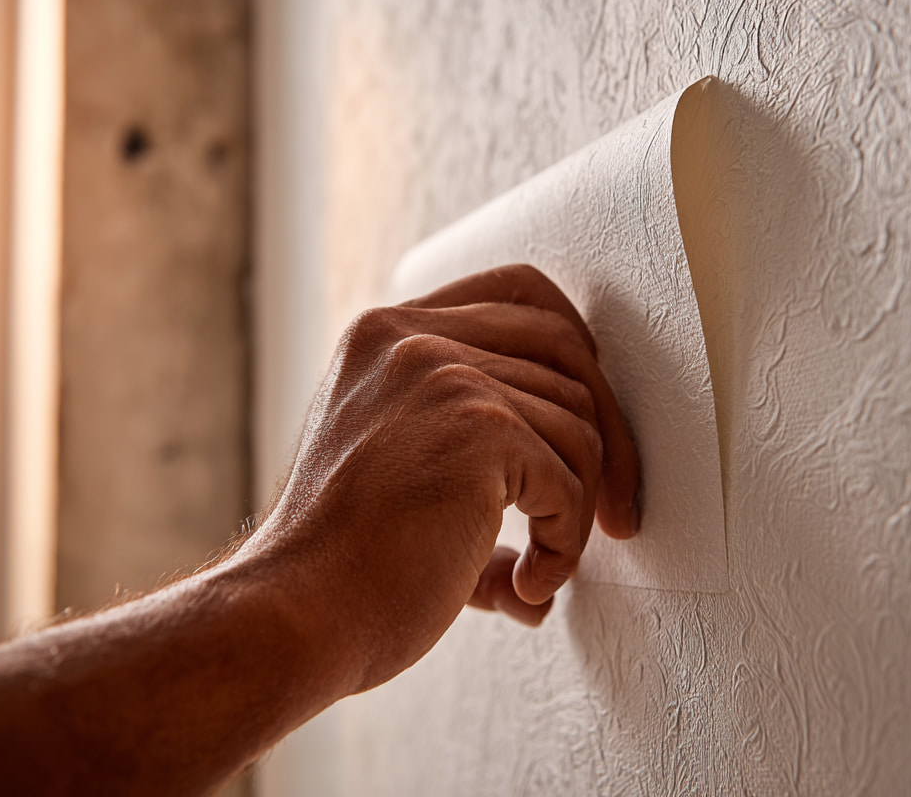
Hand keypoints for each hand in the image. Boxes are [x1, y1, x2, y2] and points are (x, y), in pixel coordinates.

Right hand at [241, 265, 639, 693]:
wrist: (294, 618)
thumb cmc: (342, 565)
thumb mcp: (392, 467)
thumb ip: (468, 447)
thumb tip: (566, 491)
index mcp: (386, 336)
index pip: (517, 293)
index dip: (574, 350)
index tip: (591, 418)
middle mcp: (411, 338)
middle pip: (565, 349)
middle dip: (608, 435)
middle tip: (616, 512)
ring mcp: (444, 376)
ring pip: (576, 424)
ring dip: (577, 511)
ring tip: (536, 569)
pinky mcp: (478, 428)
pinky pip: (569, 480)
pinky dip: (564, 544)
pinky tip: (526, 586)